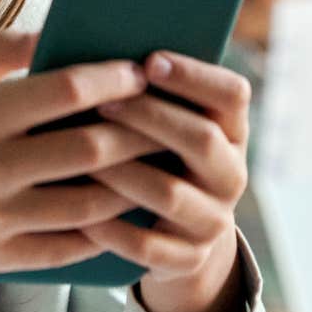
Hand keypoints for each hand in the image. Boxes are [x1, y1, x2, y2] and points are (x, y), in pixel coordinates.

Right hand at [0, 30, 168, 275]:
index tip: (139, 68)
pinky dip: (105, 230)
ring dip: (133, 183)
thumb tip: (62, 30)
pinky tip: (127, 208)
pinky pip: (67, 248)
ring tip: (160, 163)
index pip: (60, 93)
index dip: (109, 80)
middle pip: (86, 152)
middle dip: (138, 131)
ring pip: (88, 206)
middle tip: (169, 116)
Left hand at [89, 52, 251, 311]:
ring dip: (123, 171)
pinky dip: (111, 230)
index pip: (232, 94)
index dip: (194, 75)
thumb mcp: (167, 126)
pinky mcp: (188, 260)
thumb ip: (151, 93)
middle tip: (103, 102)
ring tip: (81, 155)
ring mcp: (213, 220)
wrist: (175, 236)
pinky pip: (147, 247)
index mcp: (231, 132)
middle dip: (150, 117)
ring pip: (169, 193)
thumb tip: (102, 52)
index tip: (149, 60)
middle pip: (201, 139)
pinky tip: (80, 214)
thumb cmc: (156, 159)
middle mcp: (231, 174)